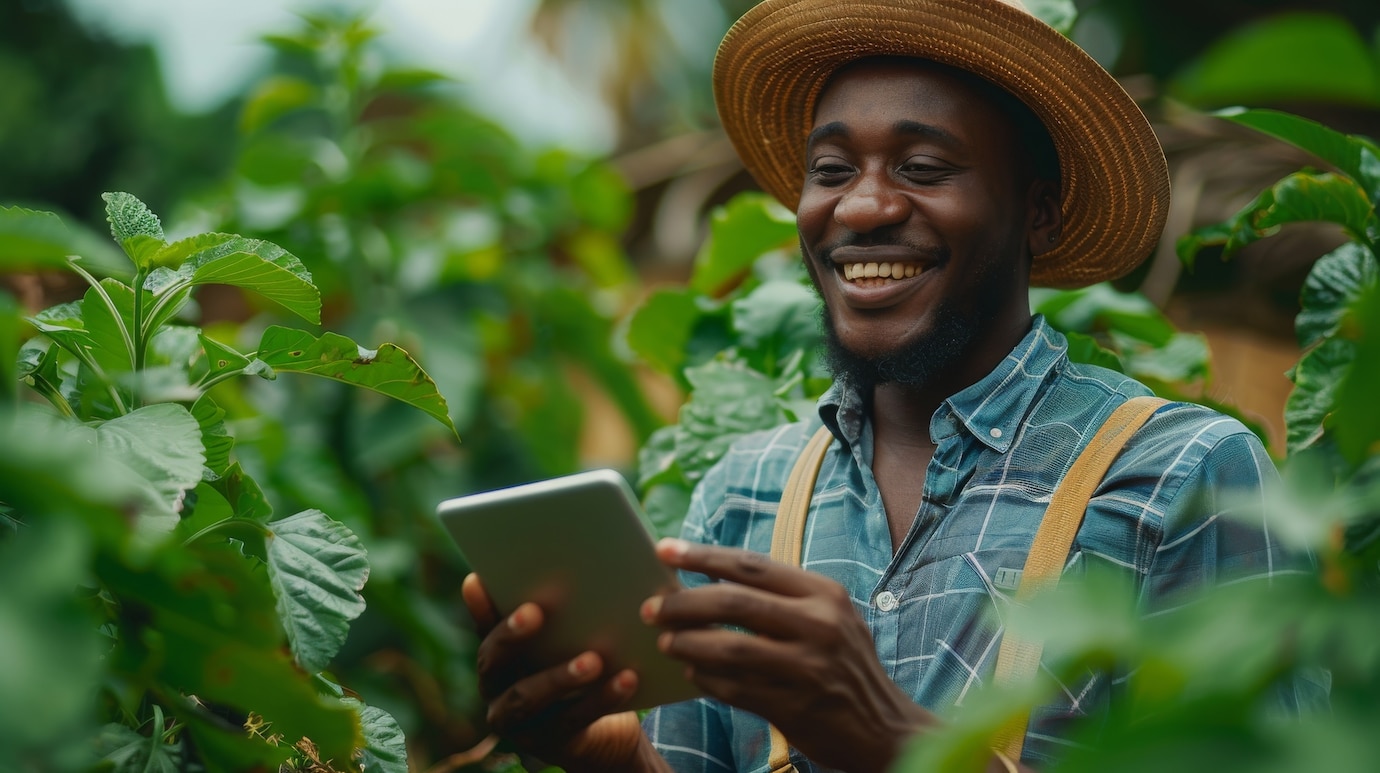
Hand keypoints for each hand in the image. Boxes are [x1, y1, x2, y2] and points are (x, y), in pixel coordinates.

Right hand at [462, 573, 659, 771]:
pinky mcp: (551, 745)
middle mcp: (497, 691)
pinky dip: (601, 698)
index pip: (482, 628)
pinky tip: (627, 679)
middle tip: (537, 611)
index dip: (480, 607)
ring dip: (560, 676)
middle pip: (494, 663)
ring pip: (529, 698)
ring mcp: (519, 724)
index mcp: (498, 659)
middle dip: (513, 637)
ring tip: (593, 658)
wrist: (608, 735)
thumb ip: (565, 609)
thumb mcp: (572, 638)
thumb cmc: (586, 669)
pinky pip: (574, 720)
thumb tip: (575, 559)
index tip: (481, 578)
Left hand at [642, 539, 935, 772]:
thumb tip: (710, 580)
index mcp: (824, 593)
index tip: (663, 550)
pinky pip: (735, 689)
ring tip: (666, 642)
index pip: (751, 565)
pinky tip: (693, 674)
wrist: (886, 729)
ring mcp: (808, 667)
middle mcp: (820, 624)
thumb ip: (781, 599)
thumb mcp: (829, 618)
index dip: (702, 555)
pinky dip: (707, 680)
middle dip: (683, 603)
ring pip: (729, 647)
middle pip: (733, 602)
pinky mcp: (796, 706)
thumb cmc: (844, 666)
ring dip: (688, 644)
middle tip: (650, 607)